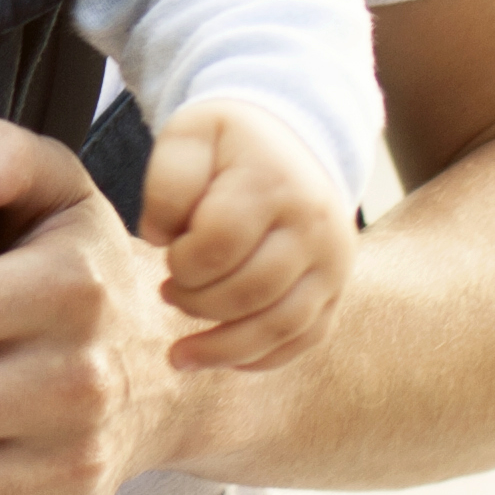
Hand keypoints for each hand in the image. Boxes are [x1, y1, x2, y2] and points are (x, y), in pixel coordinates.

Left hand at [136, 101, 351, 374]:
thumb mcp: (189, 136)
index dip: (182, 262)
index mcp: (274, 183)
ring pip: (281, 326)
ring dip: (224, 349)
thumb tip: (159, 240)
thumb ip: (166, 184)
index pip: (220, 245)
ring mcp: (333, 262)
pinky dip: (262, 357)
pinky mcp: (336, 289)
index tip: (168, 254)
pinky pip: (305, 339)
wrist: (294, 140)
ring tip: (180, 356)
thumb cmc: (230, 145)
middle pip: (251, 292)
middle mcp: (315, 226)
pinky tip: (223, 359)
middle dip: (197, 303)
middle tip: (169, 293)